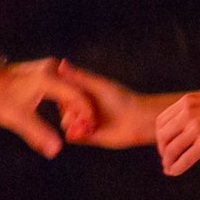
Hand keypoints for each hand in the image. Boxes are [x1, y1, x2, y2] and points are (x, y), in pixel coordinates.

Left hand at [0, 58, 94, 157]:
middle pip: (79, 90)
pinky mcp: (48, 70)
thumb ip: (38, 134)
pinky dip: (69, 99)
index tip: (89, 128)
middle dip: (83, 110)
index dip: (86, 113)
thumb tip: (55, 151)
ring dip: (77, 105)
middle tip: (84, 129)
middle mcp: (53, 68)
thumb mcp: (17, 118)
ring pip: (74, 87)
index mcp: (48, 78)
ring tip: (77, 123)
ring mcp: (51, 67)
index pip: (77, 96)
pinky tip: (68, 113)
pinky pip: (66, 84)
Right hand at [52, 61, 172, 148]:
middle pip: (63, 109)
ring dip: (74, 122)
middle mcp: (81, 108)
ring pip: (65, 123)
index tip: (76, 95)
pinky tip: (88, 129)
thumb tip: (61, 62)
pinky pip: (71, 137)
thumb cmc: (122, 98)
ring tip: (89, 121)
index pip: (62, 94)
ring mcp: (83, 122)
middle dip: (72, 110)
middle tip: (87, 111)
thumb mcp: (98, 85)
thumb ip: (79, 76)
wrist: (137, 119)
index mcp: (82, 94)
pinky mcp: (86, 136)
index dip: (66, 95)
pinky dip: (75, 133)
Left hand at [154, 89, 199, 176]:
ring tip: (169, 167)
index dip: (160, 136)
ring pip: (171, 149)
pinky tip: (174, 172)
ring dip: (168, 161)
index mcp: (187, 102)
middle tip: (167, 158)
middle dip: (163, 149)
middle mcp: (188, 113)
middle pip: (162, 135)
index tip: (165, 145)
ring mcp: (197, 127)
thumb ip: (194, 112)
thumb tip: (183, 130)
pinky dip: (176, 167)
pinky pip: (185, 158)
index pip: (161, 121)